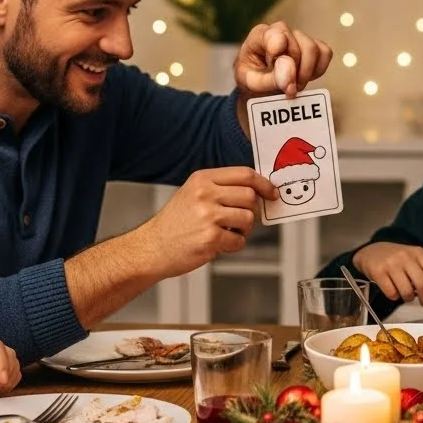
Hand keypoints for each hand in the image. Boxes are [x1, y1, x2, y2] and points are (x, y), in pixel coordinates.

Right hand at [143, 167, 277, 275]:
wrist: (152, 248)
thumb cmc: (175, 223)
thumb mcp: (193, 194)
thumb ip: (221, 189)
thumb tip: (257, 191)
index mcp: (202, 179)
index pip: (244, 174)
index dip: (263, 184)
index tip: (271, 192)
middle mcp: (205, 194)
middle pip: (250, 196)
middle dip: (251, 210)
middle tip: (239, 220)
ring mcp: (208, 216)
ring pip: (248, 219)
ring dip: (243, 230)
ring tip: (226, 232)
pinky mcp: (210, 238)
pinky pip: (239, 240)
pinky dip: (233, 245)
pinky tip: (218, 243)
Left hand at [235, 22, 333, 98]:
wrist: (259, 87)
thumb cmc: (252, 81)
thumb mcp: (254, 84)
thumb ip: (272, 78)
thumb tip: (290, 71)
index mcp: (260, 35)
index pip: (278, 36)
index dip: (281, 56)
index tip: (276, 72)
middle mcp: (280, 30)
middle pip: (300, 46)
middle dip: (296, 72)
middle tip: (287, 88)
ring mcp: (298, 36)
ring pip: (314, 50)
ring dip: (307, 73)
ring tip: (295, 85)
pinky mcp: (313, 45)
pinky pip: (325, 53)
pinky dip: (318, 70)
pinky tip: (304, 77)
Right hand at [352, 243, 422, 305]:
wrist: (372, 252)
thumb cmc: (396, 259)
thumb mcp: (413, 259)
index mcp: (418, 253)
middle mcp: (406, 256)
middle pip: (422, 284)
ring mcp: (391, 263)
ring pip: (407, 292)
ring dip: (408, 299)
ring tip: (406, 295)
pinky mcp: (378, 271)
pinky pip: (391, 293)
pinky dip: (394, 297)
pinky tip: (393, 291)